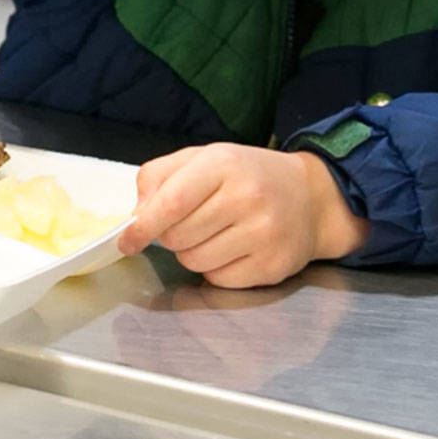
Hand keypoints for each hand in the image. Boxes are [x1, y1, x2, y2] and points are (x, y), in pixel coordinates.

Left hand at [117, 144, 369, 288]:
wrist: (310, 197)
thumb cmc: (247, 176)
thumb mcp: (204, 159)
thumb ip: (161, 177)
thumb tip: (137, 214)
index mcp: (223, 164)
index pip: (172, 202)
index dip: (143, 226)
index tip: (127, 240)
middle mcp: (247, 197)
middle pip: (178, 236)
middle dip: (171, 236)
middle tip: (191, 223)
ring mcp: (264, 233)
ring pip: (195, 261)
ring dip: (192, 253)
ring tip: (214, 234)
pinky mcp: (273, 264)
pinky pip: (219, 279)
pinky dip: (215, 269)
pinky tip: (233, 249)